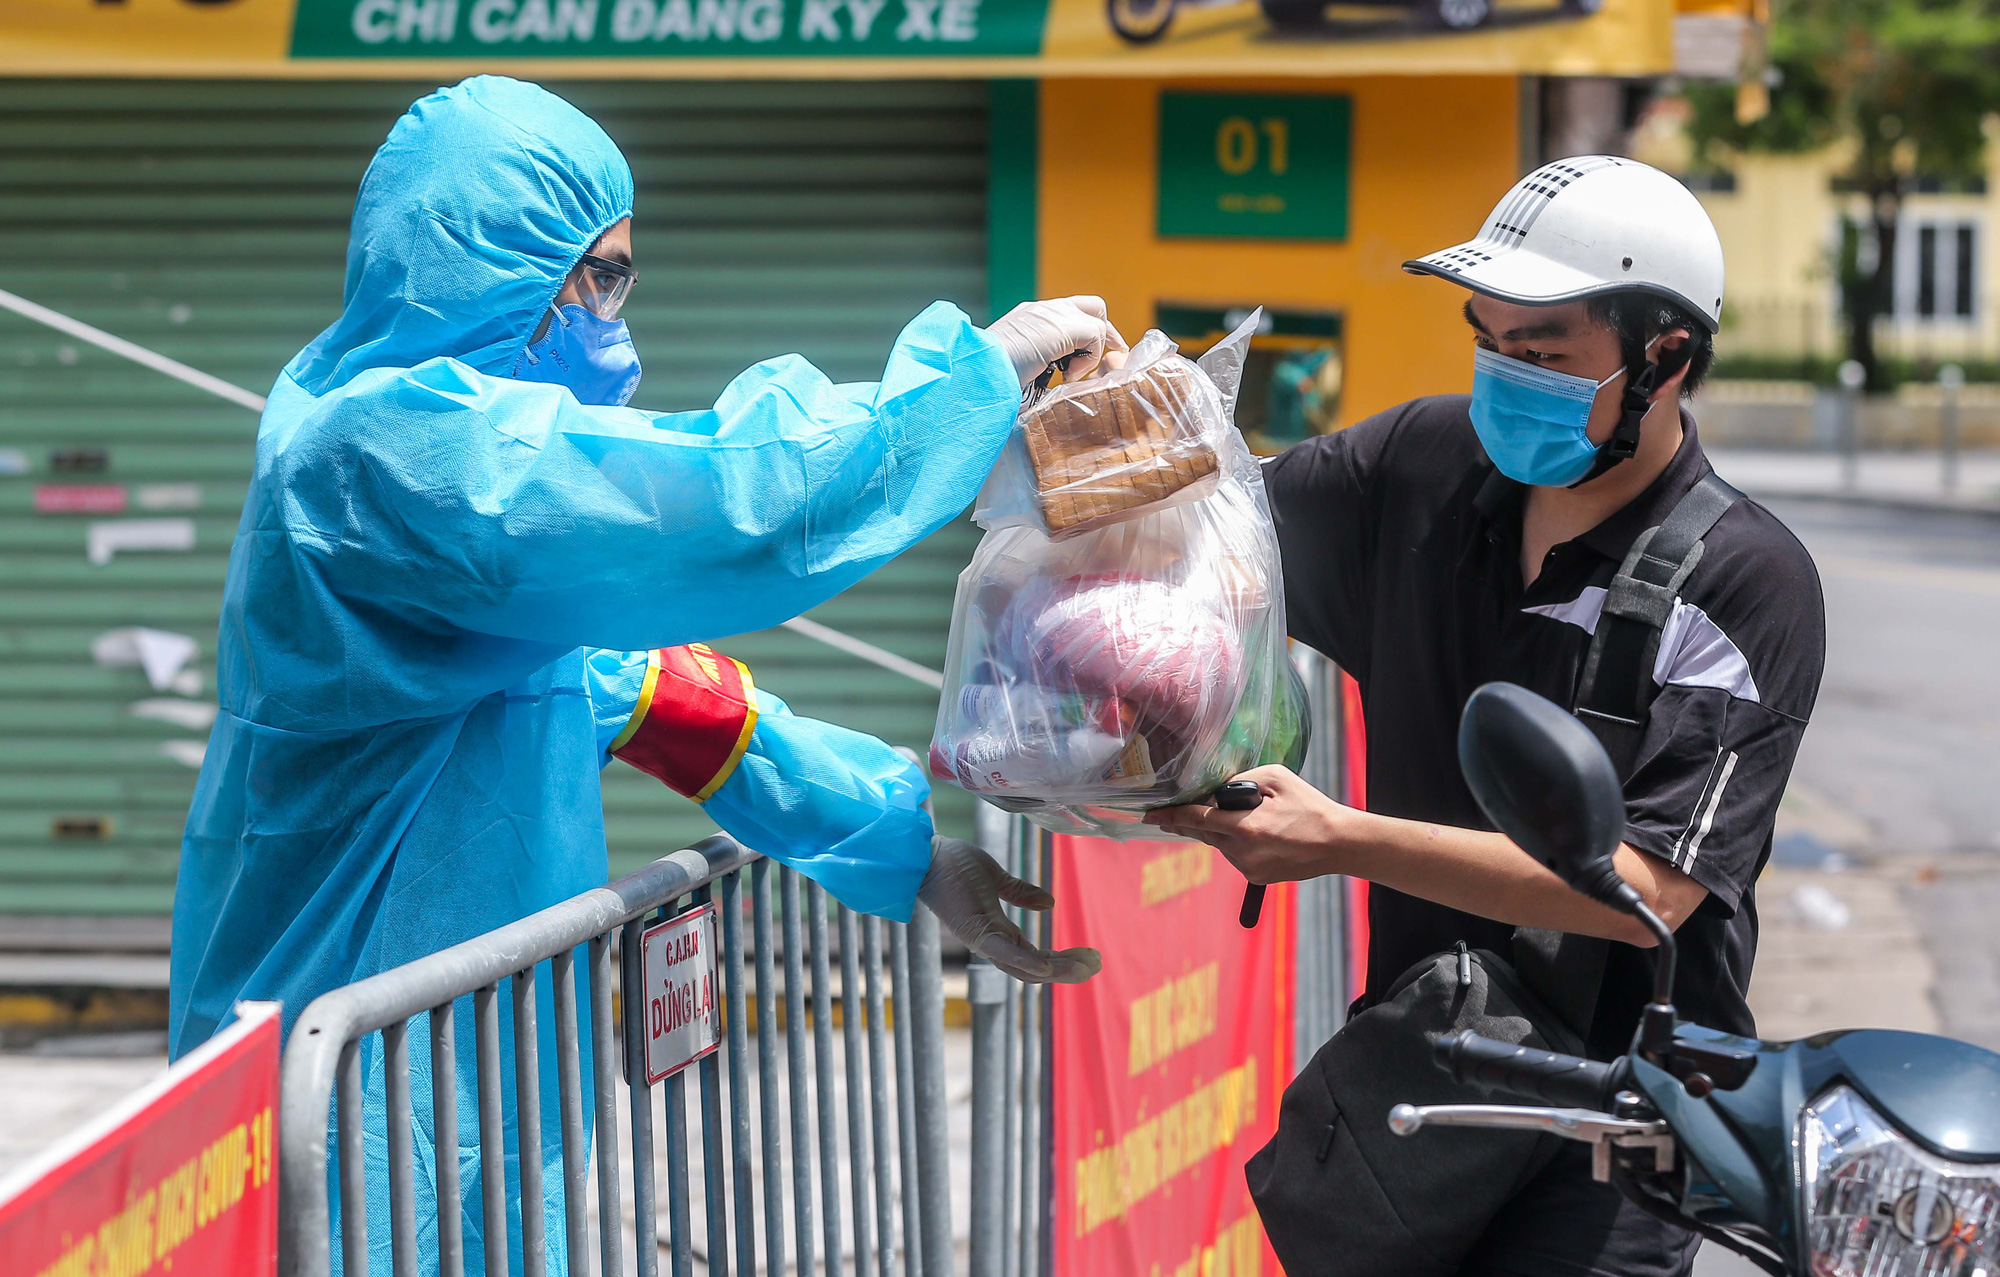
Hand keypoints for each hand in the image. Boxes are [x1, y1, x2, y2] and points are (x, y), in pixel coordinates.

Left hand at [917, 836, 1101, 983]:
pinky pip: (1003, 951)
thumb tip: (1049, 904)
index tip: (1090, 956)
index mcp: (998, 932)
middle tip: (1094, 966)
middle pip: (1034, 969)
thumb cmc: (954, 864)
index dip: (1063, 960)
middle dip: (1066, 970)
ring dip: (1056, 970)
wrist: (925, 854)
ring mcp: (983, 940)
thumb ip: (1020, 893)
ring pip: (1024, 966)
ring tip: (1084, 967)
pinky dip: (1025, 961)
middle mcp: (991, 943)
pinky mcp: (975, 930)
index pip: (1036, 957)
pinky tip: (1047, 965)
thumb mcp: (997, 878)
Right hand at [985, 296, 1129, 389]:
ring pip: (1098, 320)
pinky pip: (1096, 336)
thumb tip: (1048, 377)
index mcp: (1030, 317)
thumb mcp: (1017, 365)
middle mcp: (1043, 309)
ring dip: (1091, 352)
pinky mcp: (1064, 325)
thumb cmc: (992, 378)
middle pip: (1092, 306)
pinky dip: (1088, 360)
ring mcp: (1053, 313)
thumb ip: (1035, 362)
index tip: (1094, 354)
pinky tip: (1066, 376)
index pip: (1069, 312)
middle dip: (1105, 331)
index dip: (1087, 331)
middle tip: (1109, 355)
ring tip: (1070, 375)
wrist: (978, 370)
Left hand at [1143, 766, 1352, 884]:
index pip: (1198, 820)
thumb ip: (1240, 780)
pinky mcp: (1256, 877)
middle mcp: (1243, 852)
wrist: (1337, 843)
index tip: (1150, 815)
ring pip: (1219, 845)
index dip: (1171, 816)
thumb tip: (1215, 790)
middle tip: (1170, 815)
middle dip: (1190, 822)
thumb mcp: (1275, 778)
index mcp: (1246, 828)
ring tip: (1247, 818)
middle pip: (1203, 834)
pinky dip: (1236, 843)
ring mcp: (1249, 868)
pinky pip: (1234, 855)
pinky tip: (1257, 833)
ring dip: (1220, 831)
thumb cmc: (1308, 806)